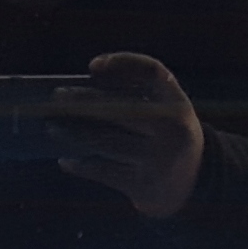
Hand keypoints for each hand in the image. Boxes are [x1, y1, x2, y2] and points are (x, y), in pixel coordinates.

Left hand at [52, 53, 203, 219]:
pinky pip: (104, 171)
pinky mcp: (143, 185)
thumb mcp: (167, 109)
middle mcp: (170, 130)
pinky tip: (67, 160)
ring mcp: (156, 159)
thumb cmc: (168, 134)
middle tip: (56, 98)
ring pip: (105, 142)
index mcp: (177, 105)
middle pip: (118, 109)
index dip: (123, 63)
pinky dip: (82, 165)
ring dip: (74, 133)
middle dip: (83, 102)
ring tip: (53, 127)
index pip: (152, 72)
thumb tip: (86, 87)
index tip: (93, 66)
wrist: (194, 183)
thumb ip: (139, 94)